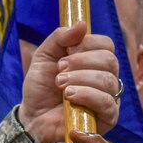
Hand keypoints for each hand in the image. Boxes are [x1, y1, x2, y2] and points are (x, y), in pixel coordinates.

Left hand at [21, 23, 122, 142]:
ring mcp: (109, 98)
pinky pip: (107, 102)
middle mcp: (106, 78)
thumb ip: (60, 38)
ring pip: (108, 80)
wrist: (33, 118)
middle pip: (110, 60)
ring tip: (60, 85)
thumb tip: (81, 24)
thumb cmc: (41, 88)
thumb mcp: (44, 56)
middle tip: (60, 70)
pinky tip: (69, 97)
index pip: (106, 45)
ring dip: (81, 78)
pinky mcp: (108, 118)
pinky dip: (87, 95)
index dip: (88, 44)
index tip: (66, 52)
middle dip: (82, 62)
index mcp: (94, 61)